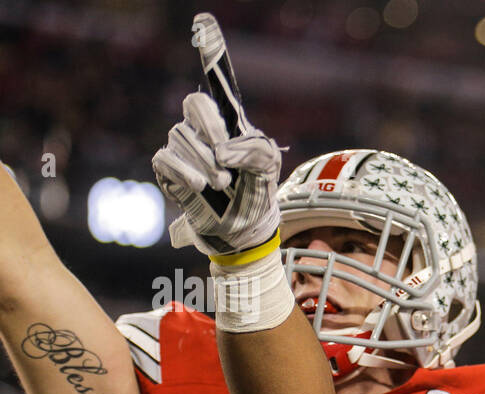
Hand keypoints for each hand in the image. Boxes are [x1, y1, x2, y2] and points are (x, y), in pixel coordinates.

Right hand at [152, 13, 280, 258]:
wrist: (244, 230)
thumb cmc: (258, 193)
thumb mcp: (269, 168)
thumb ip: (253, 150)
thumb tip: (221, 151)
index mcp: (230, 121)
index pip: (218, 81)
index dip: (211, 51)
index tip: (204, 22)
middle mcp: (204, 129)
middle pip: (194, 105)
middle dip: (210, 128)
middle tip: (225, 157)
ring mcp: (185, 148)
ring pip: (182, 136)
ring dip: (205, 161)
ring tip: (222, 183)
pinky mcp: (169, 169)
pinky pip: (166, 159)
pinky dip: (186, 171)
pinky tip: (202, 185)